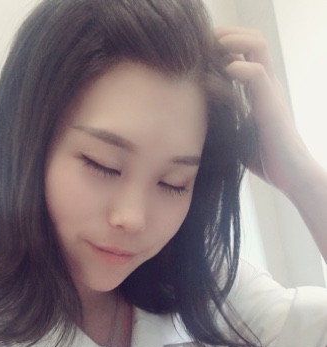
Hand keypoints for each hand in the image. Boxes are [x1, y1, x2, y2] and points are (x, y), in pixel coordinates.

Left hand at [215, 26, 311, 195]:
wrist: (290, 174)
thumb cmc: (262, 156)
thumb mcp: (235, 131)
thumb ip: (222, 116)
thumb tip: (195, 113)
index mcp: (258, 89)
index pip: (244, 52)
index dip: (223, 43)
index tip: (200, 47)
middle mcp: (266, 84)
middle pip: (252, 40)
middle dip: (227, 33)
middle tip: (204, 39)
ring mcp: (270, 91)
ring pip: (257, 47)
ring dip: (233, 41)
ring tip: (213, 46)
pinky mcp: (271, 105)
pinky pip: (256, 74)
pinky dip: (238, 68)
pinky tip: (223, 73)